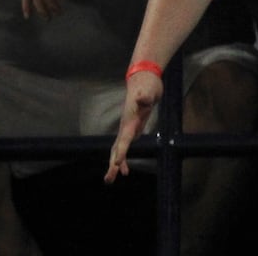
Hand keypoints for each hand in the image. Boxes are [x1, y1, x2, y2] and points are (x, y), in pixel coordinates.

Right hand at [106, 67, 162, 182]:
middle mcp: (126, 125)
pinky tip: (125, 169)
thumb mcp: (149, 90)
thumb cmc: (147, 85)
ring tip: (111, 179)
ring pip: (118, 149)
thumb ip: (145, 96)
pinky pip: (125, 146)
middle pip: (117, 148)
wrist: (143, 79)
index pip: (124, 138)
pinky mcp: (132, 128)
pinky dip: (123, 158)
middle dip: (112, 164)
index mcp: (130, 120)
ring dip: (115, 164)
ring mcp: (128, 127)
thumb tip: (143, 98)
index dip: (122, 151)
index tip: (117, 163)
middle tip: (108, 179)